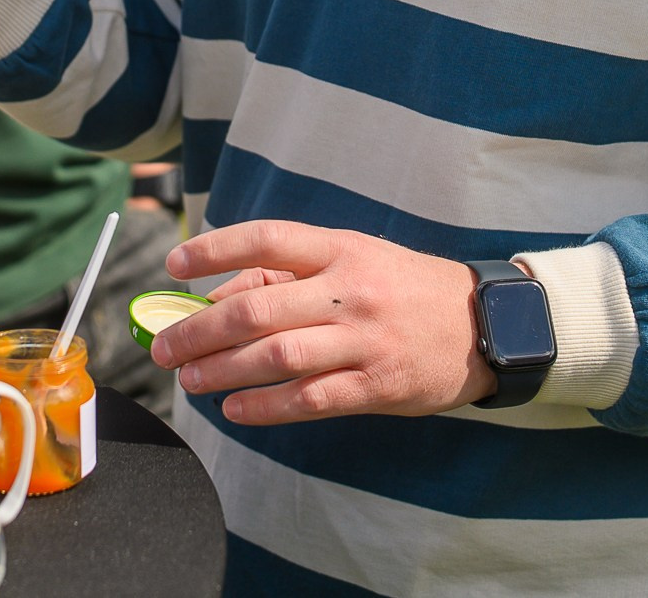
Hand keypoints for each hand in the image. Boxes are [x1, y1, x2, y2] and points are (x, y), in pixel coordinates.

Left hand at [154, 221, 496, 424]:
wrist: (484, 323)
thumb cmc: (401, 287)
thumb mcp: (353, 258)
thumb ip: (289, 274)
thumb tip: (217, 295)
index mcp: (340, 248)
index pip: (267, 239)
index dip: (214, 250)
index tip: (174, 265)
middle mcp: (349, 290)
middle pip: (257, 308)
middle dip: (199, 330)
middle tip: (163, 348)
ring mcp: (364, 340)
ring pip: (276, 357)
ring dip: (222, 371)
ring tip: (189, 380)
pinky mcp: (376, 386)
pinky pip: (309, 399)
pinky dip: (265, 407)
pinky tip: (234, 408)